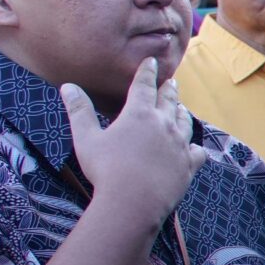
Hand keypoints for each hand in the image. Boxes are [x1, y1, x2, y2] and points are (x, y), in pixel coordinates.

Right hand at [62, 58, 205, 224]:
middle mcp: (164, 124)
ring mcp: (180, 145)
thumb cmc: (105, 169)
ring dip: (182, 112)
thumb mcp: (85, 138)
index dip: (147, 71)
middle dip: (169, 89)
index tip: (152, 62)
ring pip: (185, 122)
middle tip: (171, 81)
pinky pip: (196, 151)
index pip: (144, 85)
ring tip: (181, 108)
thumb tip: (67, 86)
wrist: (133, 201)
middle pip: (169, 100)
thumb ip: (79, 111)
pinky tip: (193, 147)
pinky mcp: (189, 165)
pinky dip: (194, 146)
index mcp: (139, 114)